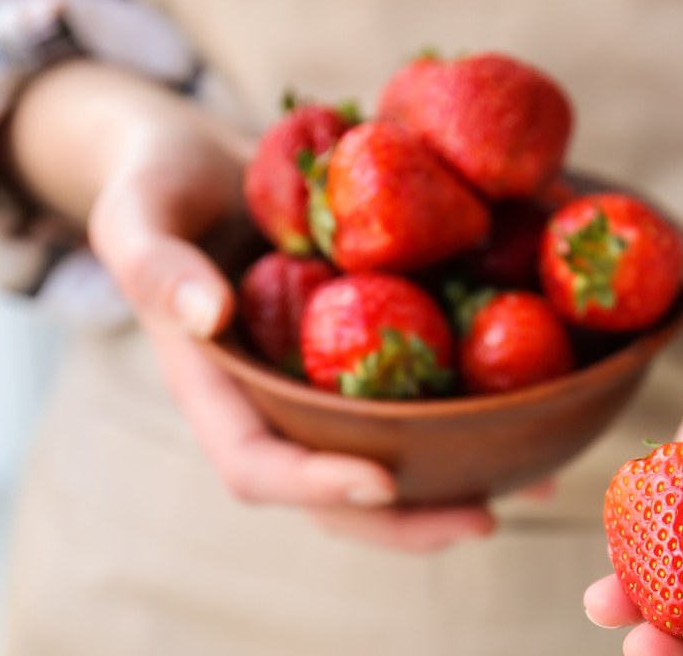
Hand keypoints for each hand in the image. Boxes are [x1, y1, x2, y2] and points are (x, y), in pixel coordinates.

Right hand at [4, 62, 493, 550]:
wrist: (208, 164)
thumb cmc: (161, 186)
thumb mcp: (140, 212)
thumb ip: (155, 263)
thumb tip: (206, 313)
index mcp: (217, 389)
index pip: (257, 465)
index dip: (316, 485)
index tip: (381, 480)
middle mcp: (277, 401)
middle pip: (335, 493)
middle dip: (406, 519)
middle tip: (481, 518)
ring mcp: (325, 382)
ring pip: (388, 457)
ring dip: (454, 481)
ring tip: (532, 483)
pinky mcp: (367, 349)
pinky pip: (418, 394)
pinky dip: (474, 413)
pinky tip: (542, 413)